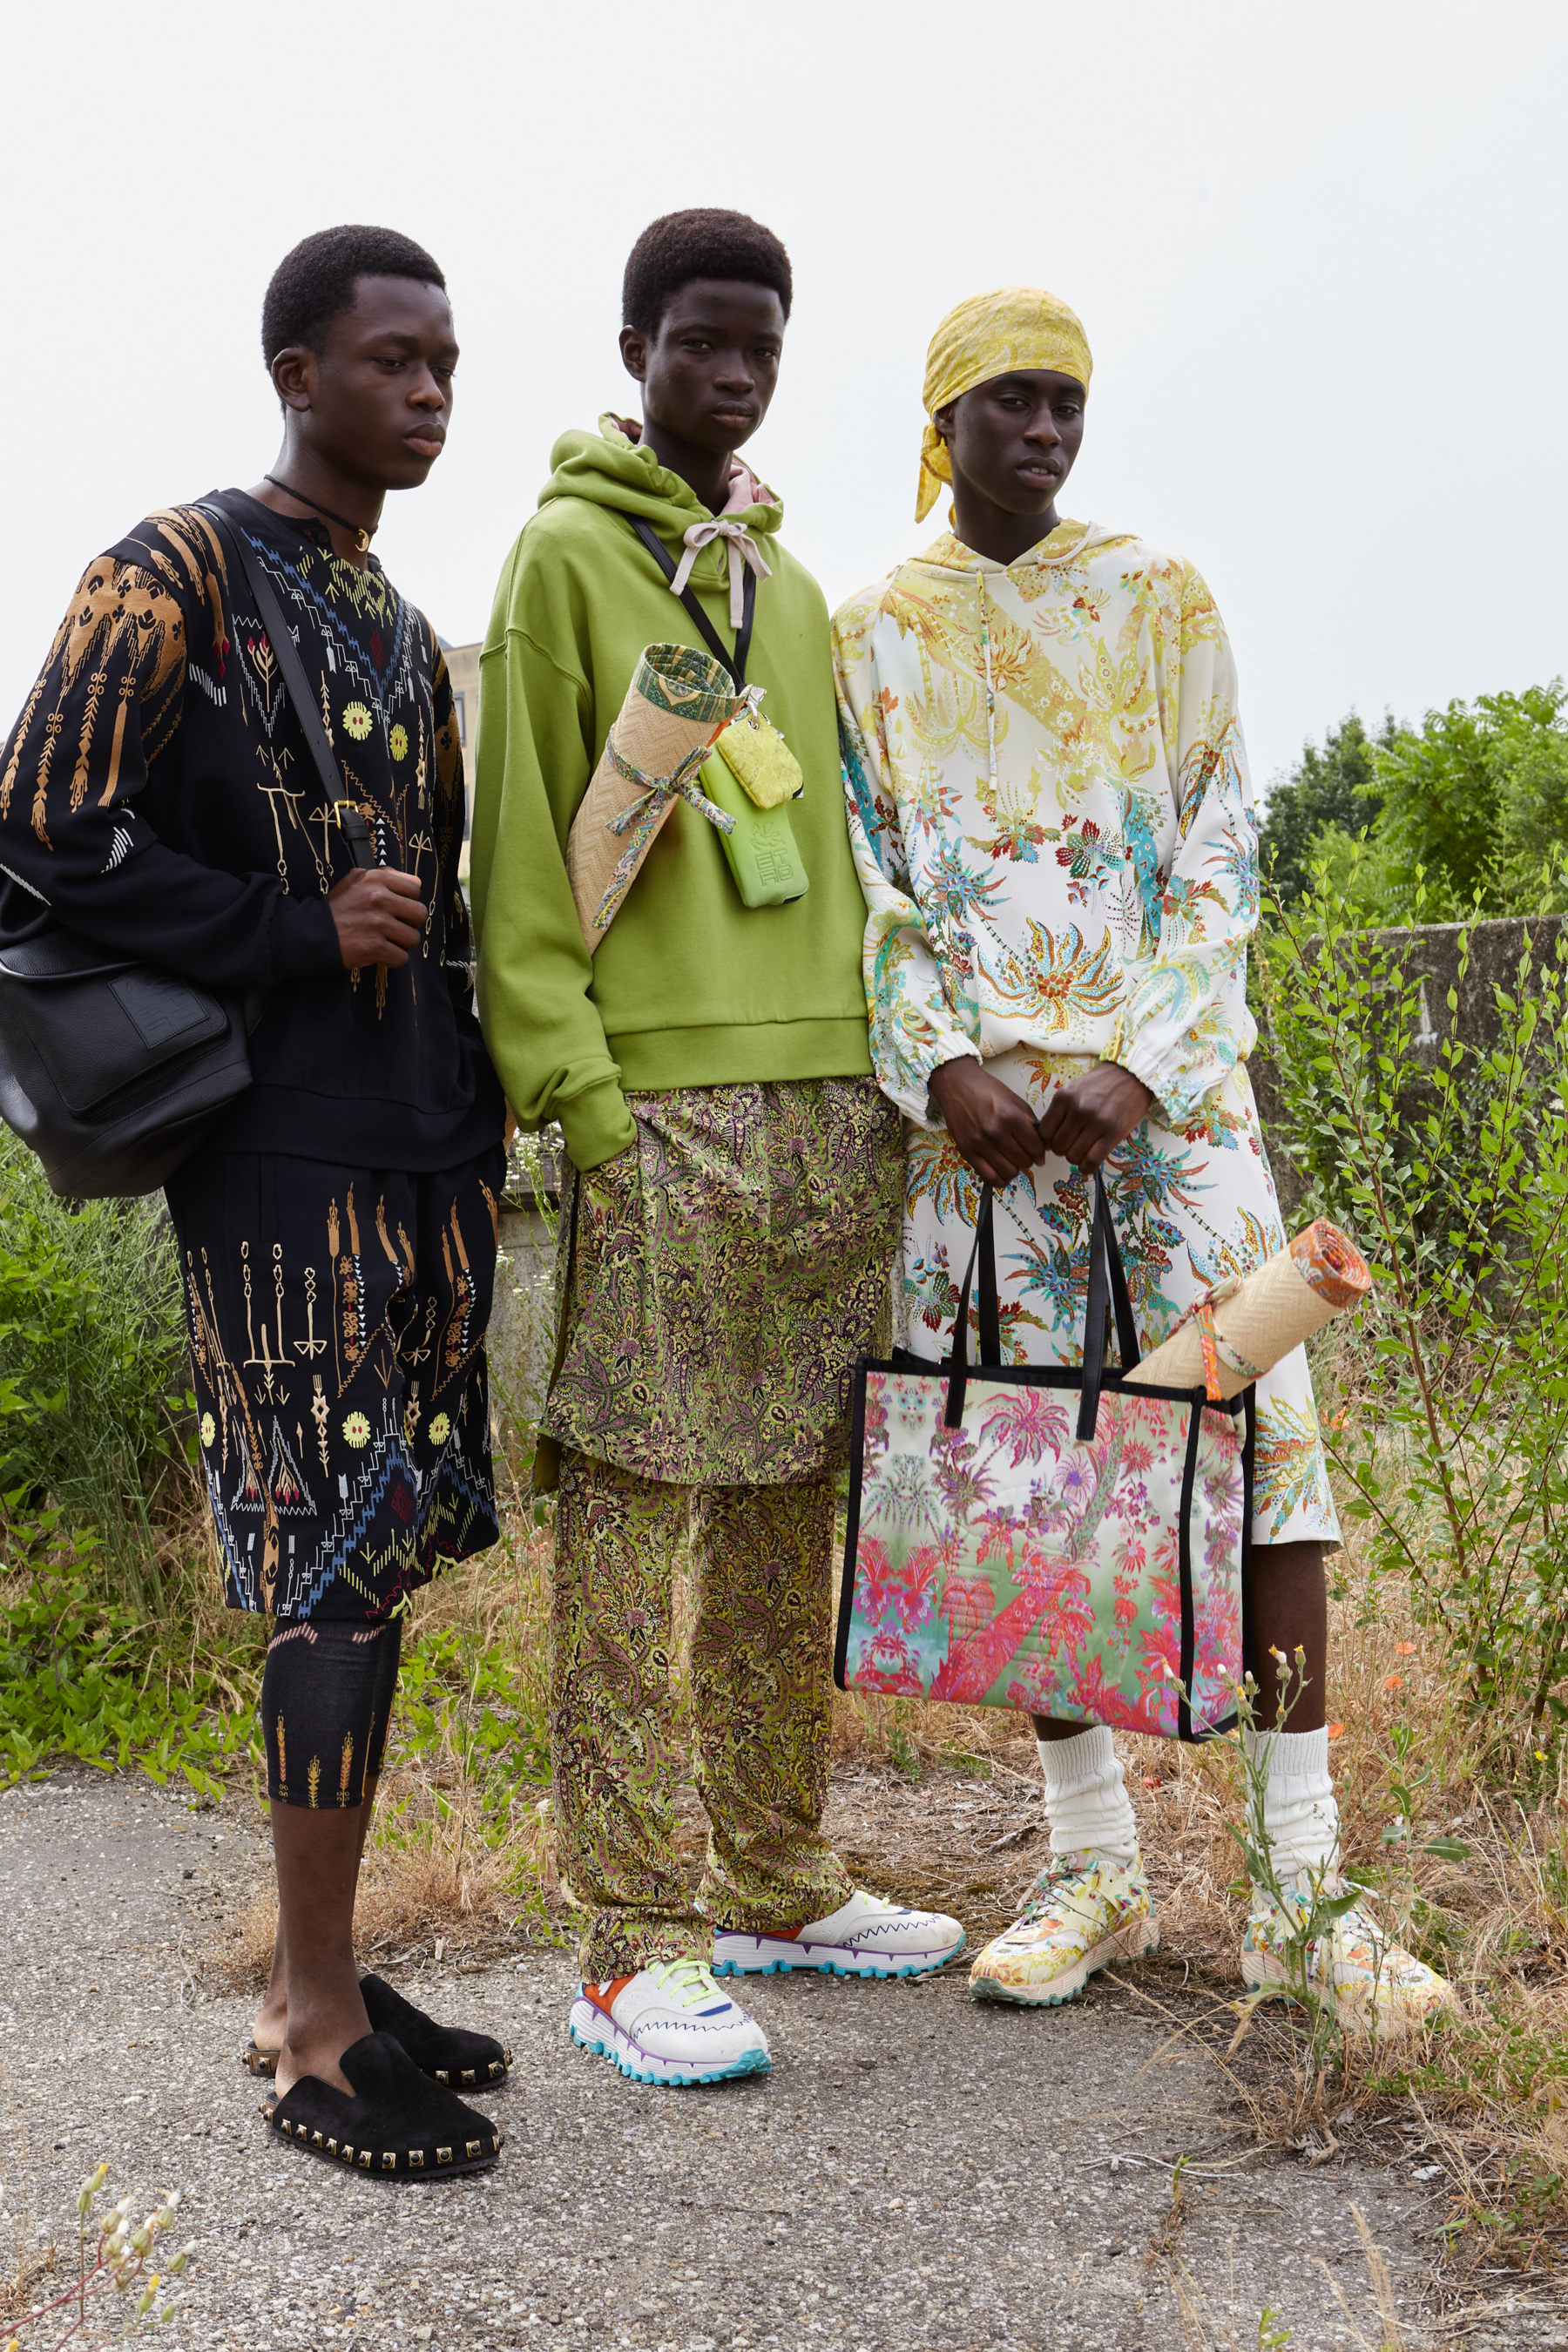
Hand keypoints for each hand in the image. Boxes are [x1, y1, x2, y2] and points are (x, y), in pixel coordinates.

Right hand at [327, 867, 427, 968]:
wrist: (312, 933)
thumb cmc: (336, 908)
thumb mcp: (356, 880)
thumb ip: (388, 876)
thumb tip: (417, 883)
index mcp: (375, 879)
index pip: (415, 890)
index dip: (407, 902)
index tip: (395, 909)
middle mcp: (378, 898)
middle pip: (419, 914)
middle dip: (409, 923)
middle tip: (393, 927)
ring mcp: (378, 923)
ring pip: (413, 938)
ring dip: (401, 943)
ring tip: (384, 940)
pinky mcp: (375, 947)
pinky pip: (402, 958)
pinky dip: (392, 959)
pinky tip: (379, 953)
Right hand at [928, 1057, 1045, 1183]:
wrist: (958, 1086)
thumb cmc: (988, 1091)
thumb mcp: (1015, 1101)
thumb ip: (1030, 1123)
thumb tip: (1042, 1148)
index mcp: (1011, 1117)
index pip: (1036, 1148)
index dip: (1040, 1151)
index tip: (1037, 1150)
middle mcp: (995, 1132)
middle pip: (1024, 1161)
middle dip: (1028, 1159)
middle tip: (1023, 1152)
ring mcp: (980, 1144)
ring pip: (1009, 1172)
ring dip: (1015, 1169)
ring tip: (1011, 1160)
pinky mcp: (967, 1152)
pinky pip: (989, 1177)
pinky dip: (1000, 1179)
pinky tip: (1001, 1172)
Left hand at [1035, 1060, 1153, 1172]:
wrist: (1131, 1076)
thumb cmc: (1101, 1084)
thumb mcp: (1073, 1090)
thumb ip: (1059, 1112)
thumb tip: (1046, 1141)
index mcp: (1064, 1098)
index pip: (1045, 1133)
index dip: (1049, 1141)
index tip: (1057, 1140)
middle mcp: (1078, 1110)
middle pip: (1058, 1147)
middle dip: (1063, 1150)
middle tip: (1074, 1143)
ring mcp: (1096, 1122)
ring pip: (1073, 1156)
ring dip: (1076, 1158)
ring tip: (1084, 1149)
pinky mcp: (1113, 1133)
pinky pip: (1091, 1161)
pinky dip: (1087, 1167)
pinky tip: (1089, 1161)